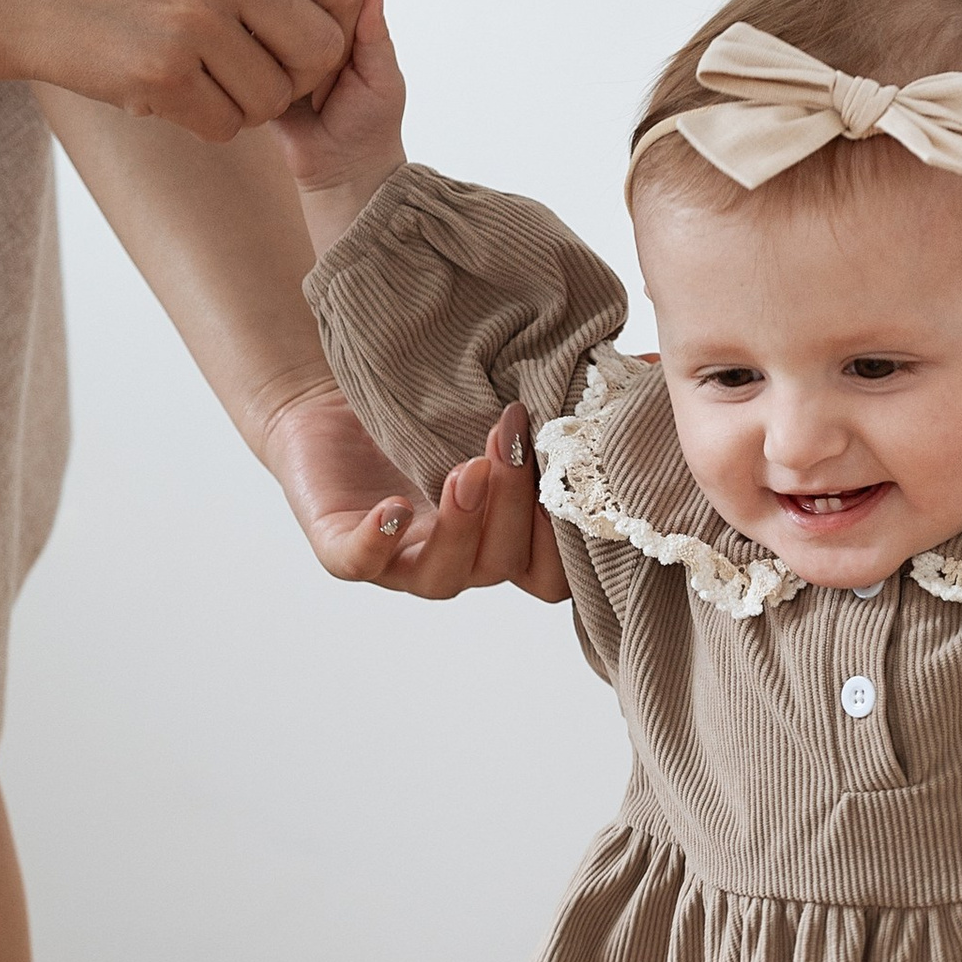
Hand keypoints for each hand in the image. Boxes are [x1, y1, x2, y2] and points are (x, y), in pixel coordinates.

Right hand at [0, 0, 365, 140]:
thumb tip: (355, 3)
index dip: (338, 28)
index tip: (301, 45)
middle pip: (322, 51)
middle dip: (298, 79)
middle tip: (255, 76)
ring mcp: (193, 19)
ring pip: (273, 99)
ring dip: (245, 106)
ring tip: (200, 80)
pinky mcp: (160, 72)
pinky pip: (225, 125)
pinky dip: (204, 123)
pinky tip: (167, 94)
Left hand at [263, 383, 568, 603]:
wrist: (331, 399)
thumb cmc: (422, 407)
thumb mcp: (488, 409)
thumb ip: (543, 419)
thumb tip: (630, 384)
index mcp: (502, 539)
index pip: (552, 575)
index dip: (569, 543)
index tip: (573, 470)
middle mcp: (458, 560)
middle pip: (504, 566)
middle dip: (514, 506)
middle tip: (509, 439)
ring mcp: (401, 562)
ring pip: (444, 577)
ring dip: (463, 525)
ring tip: (463, 469)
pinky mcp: (343, 548)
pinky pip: (361, 562)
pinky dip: (380, 541)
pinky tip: (395, 508)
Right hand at [275, 0, 407, 238]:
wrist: (340, 173)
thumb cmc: (370, 126)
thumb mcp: (382, 80)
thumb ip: (376, 39)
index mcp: (339, 28)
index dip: (323, 8)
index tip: (334, 44)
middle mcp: (304, 34)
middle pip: (289, 6)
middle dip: (298, 33)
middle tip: (320, 80)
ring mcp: (276, 52)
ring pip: (265, 28)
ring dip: (276, 49)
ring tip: (303, 87)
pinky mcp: (253, 73)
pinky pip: (244, 56)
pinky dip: (255, 65)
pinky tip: (271, 81)